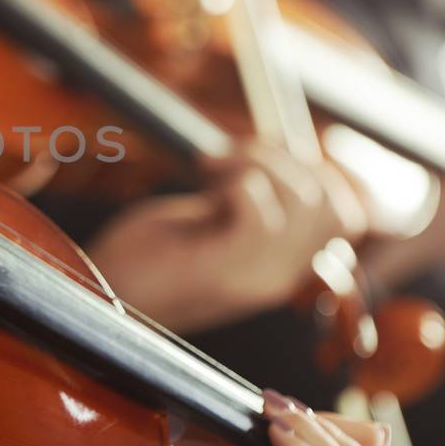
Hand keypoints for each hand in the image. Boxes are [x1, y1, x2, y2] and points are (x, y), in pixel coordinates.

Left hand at [86, 143, 363, 332]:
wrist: (96, 298)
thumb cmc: (143, 254)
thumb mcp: (209, 219)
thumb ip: (250, 197)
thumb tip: (283, 152)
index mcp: (281, 267)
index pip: (348, 217)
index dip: (321, 170)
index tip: (270, 147)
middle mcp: (279, 279)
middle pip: (339, 209)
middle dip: (294, 161)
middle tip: (238, 152)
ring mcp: (254, 280)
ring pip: (306, 203)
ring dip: (260, 162)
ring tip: (213, 163)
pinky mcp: (221, 272)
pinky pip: (258, 210)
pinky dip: (234, 178)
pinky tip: (202, 175)